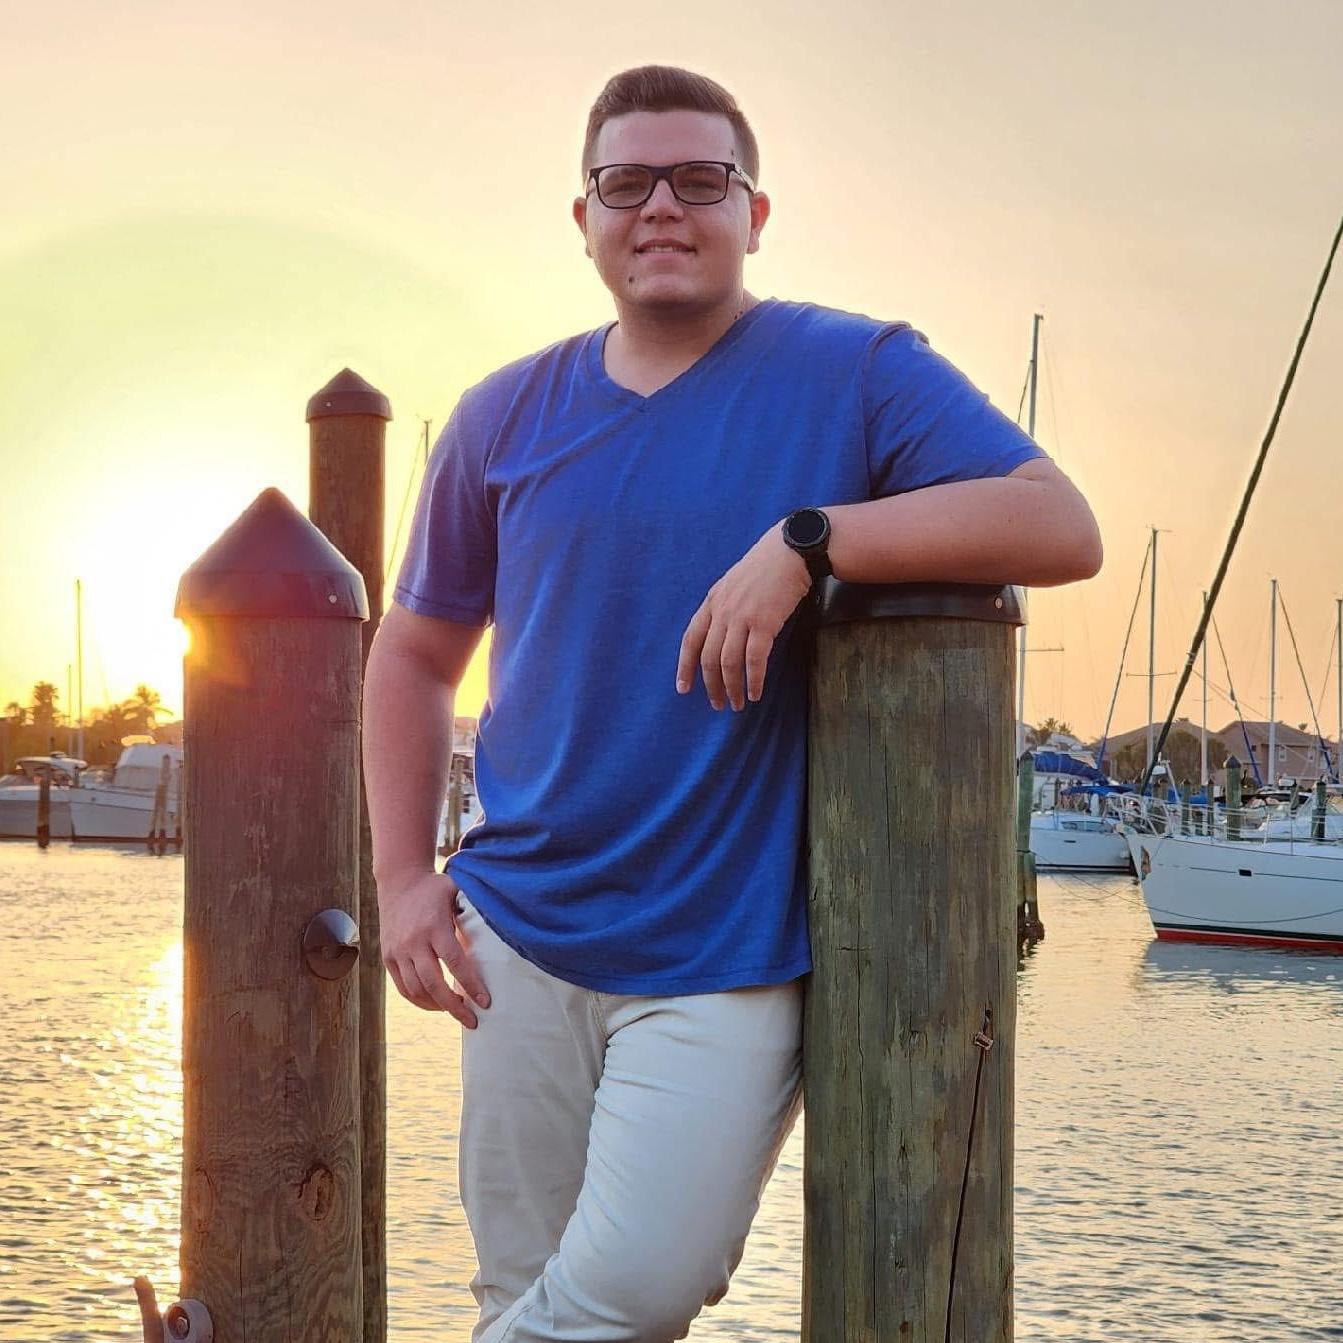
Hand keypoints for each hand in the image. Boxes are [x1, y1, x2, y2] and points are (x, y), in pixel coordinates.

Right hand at [377, 870, 489, 1026]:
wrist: (398, 880)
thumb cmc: (435, 887)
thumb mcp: (456, 891)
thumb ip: (473, 911)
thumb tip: (502, 927)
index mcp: (434, 926)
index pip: (455, 962)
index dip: (471, 985)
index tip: (486, 1002)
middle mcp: (414, 941)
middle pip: (434, 984)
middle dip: (455, 1007)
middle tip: (473, 1021)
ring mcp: (398, 951)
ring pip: (416, 990)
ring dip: (437, 1006)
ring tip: (456, 1009)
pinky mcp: (388, 957)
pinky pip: (403, 987)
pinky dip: (419, 1000)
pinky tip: (435, 1004)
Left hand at [676, 524, 811, 710]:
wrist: (789, 552)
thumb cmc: (765, 568)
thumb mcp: (732, 584)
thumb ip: (723, 607)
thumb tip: (720, 635)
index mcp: (712, 602)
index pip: (691, 639)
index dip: (685, 666)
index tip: (683, 688)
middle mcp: (722, 612)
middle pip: (708, 657)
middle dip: (711, 685)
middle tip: (718, 704)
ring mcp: (741, 617)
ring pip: (728, 662)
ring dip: (732, 687)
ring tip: (738, 703)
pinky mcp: (764, 623)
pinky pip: (754, 659)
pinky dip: (754, 679)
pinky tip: (756, 692)